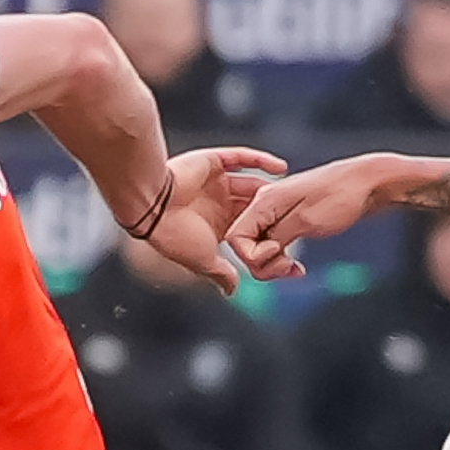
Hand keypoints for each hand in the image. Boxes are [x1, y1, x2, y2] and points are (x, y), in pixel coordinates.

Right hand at [145, 146, 286, 293]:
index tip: (287, 239)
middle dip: (274, 211)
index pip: (249, 228)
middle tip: (297, 213)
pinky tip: (281, 168)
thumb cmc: (173, 235)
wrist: (152, 206)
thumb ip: (221, 273)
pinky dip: (261, 161)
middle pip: (254, 205)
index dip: (266, 233)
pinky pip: (242, 158)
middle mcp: (218, 203)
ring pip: (251, 182)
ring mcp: (217, 181)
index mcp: (217, 225)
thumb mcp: (203, 260)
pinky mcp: (214, 162)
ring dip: (271, 187)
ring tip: (291, 192)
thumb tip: (232, 291)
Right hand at [226, 154, 392, 280]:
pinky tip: (297, 266)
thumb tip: (257, 253)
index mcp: (264, 201)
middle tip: (289, 267)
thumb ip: (276, 238)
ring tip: (295, 269)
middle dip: (263, 264)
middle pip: (245, 245)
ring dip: (273, 265)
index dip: (251, 255)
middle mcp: (266, 205)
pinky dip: (282, 259)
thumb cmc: (342, 196)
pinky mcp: (290, 220)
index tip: (278, 254)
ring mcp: (277, 213)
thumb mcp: (306, 221)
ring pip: (260, 248)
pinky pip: (274, 245)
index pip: (235, 237)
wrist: (369, 183)